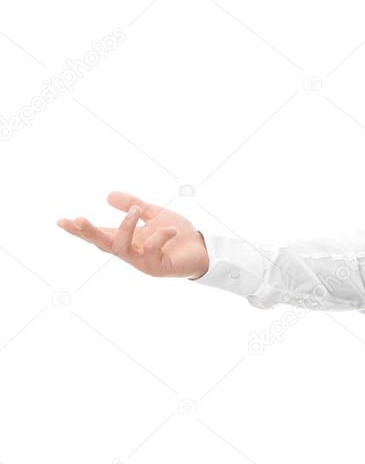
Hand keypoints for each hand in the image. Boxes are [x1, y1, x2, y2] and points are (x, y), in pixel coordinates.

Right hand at [57, 191, 209, 279]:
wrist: (204, 249)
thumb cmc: (179, 234)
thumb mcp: (155, 214)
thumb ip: (134, 205)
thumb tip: (107, 195)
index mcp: (127, 240)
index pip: (99, 235)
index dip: (80, 230)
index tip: (61, 220)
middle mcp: (131, 252)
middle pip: (102, 244)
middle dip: (88, 232)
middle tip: (77, 219)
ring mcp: (143, 262)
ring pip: (122, 248)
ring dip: (125, 227)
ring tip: (136, 210)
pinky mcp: (159, 268)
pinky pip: (152, 251)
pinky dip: (159, 237)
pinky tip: (170, 229)